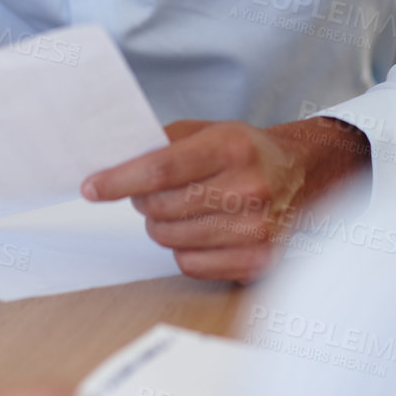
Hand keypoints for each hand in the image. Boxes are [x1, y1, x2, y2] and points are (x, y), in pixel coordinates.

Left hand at [82, 117, 369, 282]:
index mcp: (232, 147)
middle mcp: (248, 188)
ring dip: (162, 225)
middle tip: (148, 191)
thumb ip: (166, 142)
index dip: (119, 180)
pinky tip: (199, 230)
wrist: (304, 175)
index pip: (161, 169)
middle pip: (161, 207)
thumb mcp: (211, 130)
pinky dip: (183, 249)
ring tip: (180, 208)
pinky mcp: (258, 261)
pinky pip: (190, 264)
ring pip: (171, 239)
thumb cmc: (248, 152)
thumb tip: (117, 162)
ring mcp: (255, 230)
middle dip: (143, 201)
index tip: (91, 186)